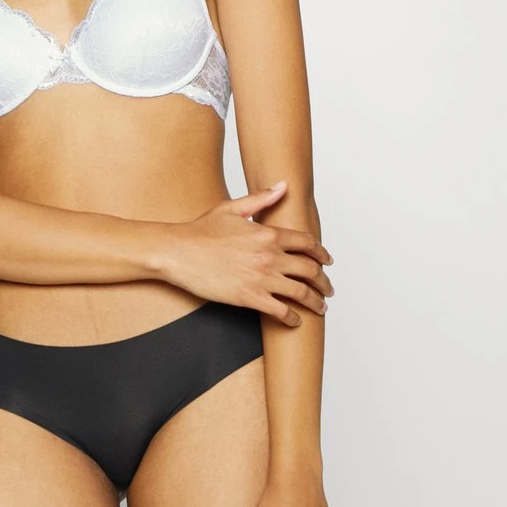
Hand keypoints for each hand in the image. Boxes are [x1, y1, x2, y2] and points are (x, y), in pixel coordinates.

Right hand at [163, 181, 334, 325]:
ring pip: (302, 293)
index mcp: (268, 234)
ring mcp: (261, 278)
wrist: (179, 252)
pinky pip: (281, 311)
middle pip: (310, 269)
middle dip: (324, 281)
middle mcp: (269, 256)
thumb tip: (283, 185)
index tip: (327, 260)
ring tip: (320, 306)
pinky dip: (293, 318)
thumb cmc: (201, 231)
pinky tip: (295, 320)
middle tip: (328, 288)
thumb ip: (261, 198)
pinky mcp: (250, 297)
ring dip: (316, 301)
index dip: (322, 253)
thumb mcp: (232, 209)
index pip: (307, 243)